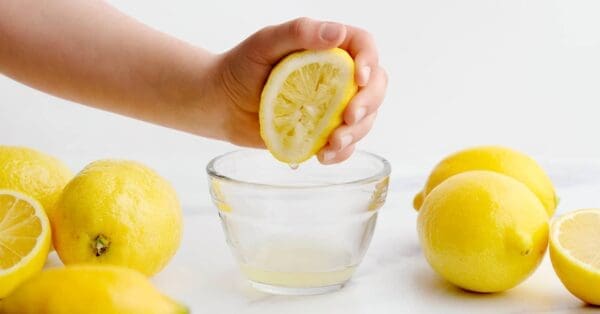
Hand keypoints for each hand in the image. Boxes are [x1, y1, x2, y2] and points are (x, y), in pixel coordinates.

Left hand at [214, 17, 386, 163]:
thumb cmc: (241, 66)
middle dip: (369, 104)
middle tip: (348, 118)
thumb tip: (337, 34)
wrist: (222, 103)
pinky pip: (347, 144)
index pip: (364, 47)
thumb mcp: (266, 42)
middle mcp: (336, 76)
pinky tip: (324, 156)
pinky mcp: (322, 131)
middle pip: (375, 86)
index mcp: (328, 48)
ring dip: (356, 133)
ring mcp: (332, 106)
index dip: (370, 61)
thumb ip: (299, 33)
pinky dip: (342, 153)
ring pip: (365, 119)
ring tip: (331, 144)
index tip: (359, 79)